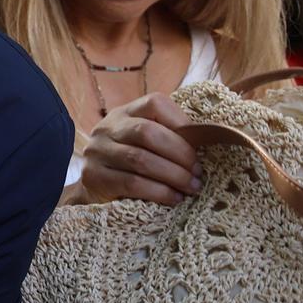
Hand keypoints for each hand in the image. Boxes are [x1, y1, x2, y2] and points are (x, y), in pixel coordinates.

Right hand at [81, 92, 199, 205]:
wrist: (92, 190)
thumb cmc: (130, 165)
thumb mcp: (144, 144)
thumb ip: (168, 137)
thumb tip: (209, 142)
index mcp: (124, 114)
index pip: (154, 104)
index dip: (181, 122)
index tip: (200, 145)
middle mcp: (107, 128)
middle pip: (147, 132)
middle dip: (180, 153)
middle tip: (198, 172)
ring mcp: (97, 152)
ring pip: (140, 159)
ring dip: (173, 175)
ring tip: (191, 188)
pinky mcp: (94, 177)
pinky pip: (132, 183)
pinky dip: (159, 192)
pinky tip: (174, 198)